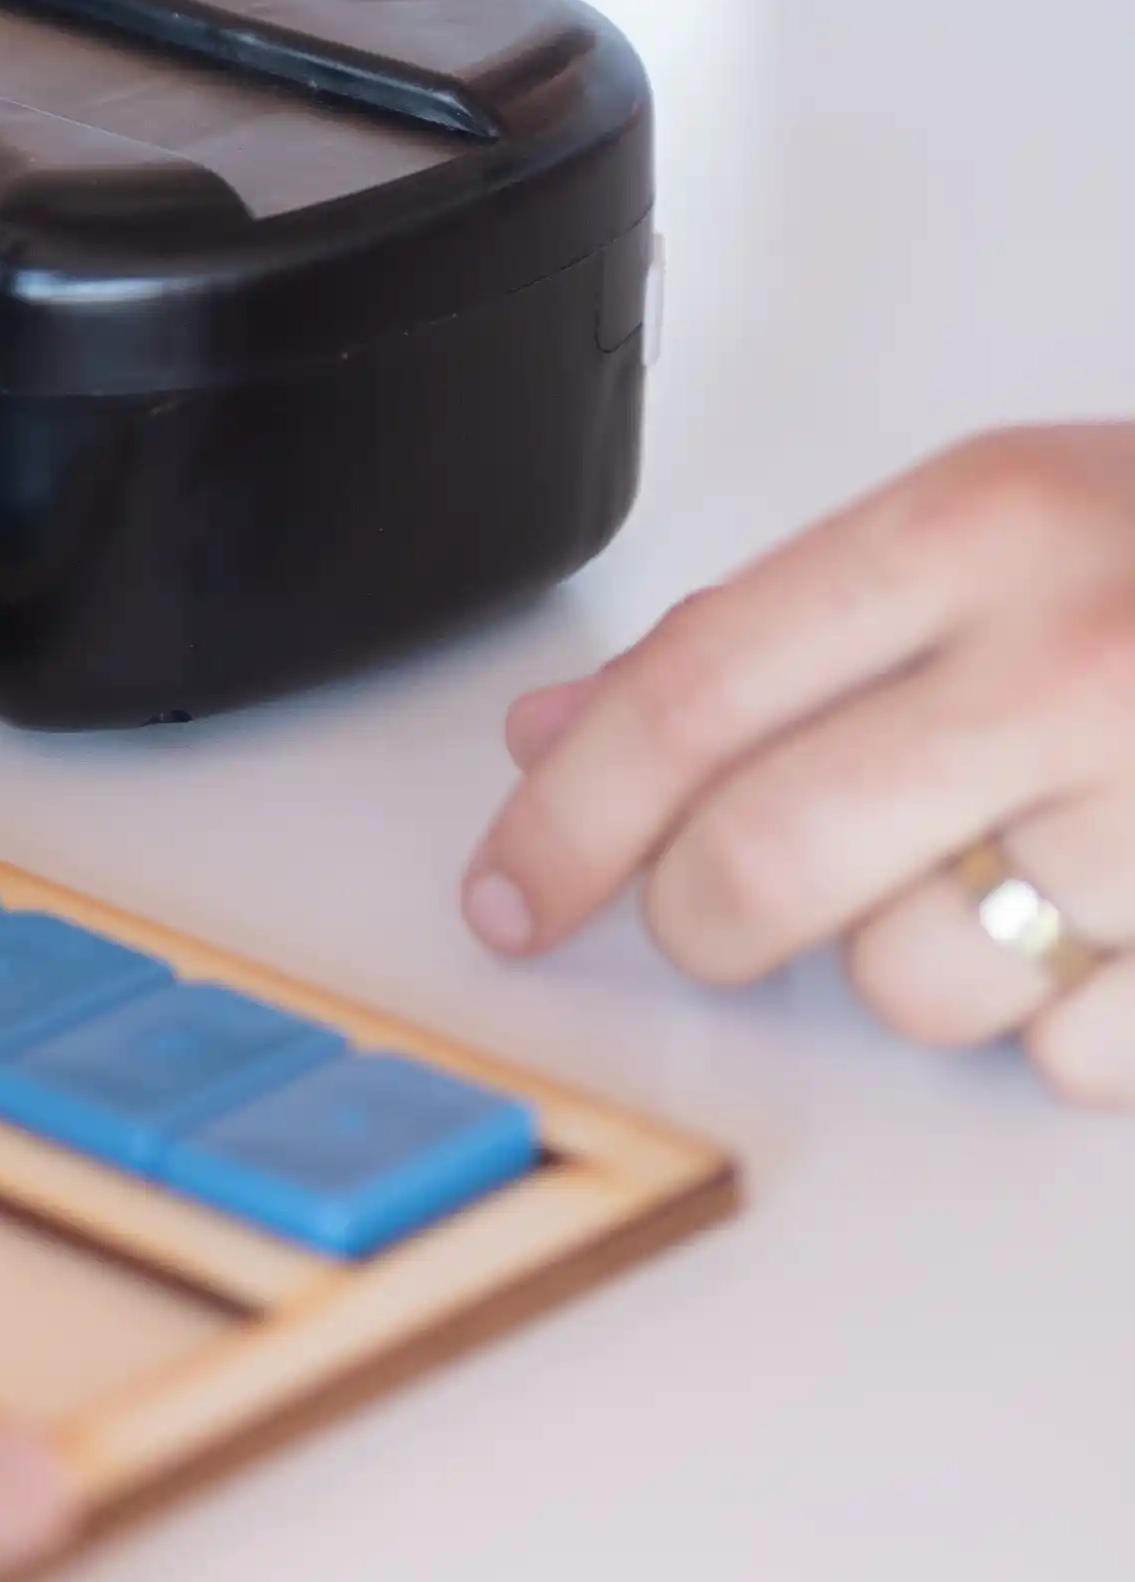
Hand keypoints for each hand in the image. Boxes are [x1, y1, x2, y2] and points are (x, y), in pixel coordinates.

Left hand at [462, 423, 1134, 1103]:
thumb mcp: (998, 527)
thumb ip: (768, 635)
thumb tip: (552, 737)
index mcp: (986, 526)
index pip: (685, 699)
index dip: (563, 822)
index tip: (508, 897)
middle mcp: (1080, 657)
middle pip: (762, 865)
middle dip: (709, 918)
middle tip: (728, 907)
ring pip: (912, 983)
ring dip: (921, 962)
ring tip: (1016, 865)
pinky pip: (1068, 1055)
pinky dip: (1071, 1016)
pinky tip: (1125, 914)